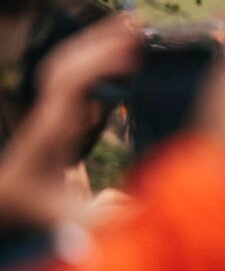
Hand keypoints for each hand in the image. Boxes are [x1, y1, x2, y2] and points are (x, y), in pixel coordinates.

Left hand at [0, 17, 139, 227]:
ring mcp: (52, 106)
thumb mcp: (72, 220)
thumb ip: (103, 218)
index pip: (73, 85)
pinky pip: (74, 73)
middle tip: (137, 27)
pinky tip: (118, 51)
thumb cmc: (40, 210)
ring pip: (68, 62)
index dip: (100, 65)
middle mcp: (51, 111)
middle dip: (101, 42)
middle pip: (69, 63)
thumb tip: (142, 209)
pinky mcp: (58, 108)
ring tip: (131, 27)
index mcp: (55, 131)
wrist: (10, 198)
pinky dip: (94, 55)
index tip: (130, 55)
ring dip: (97, 41)